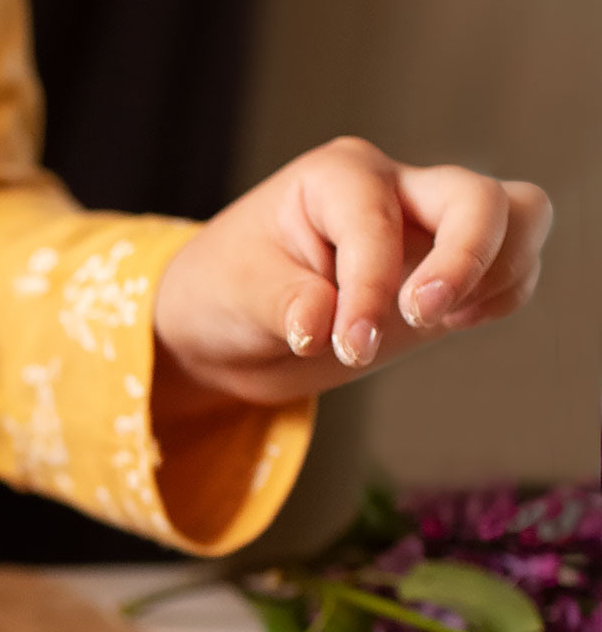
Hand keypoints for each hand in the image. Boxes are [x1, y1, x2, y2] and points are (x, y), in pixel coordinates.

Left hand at [154, 136, 552, 402]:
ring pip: (516, 216)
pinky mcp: (446, 270)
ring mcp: (427, 226)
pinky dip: (505, 292)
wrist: (228, 327)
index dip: (370, 290)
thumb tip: (324, 322)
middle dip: (464, 261)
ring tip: (438, 319)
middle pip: (478, 198)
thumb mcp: (235, 296)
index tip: (348, 345)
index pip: (376, 226)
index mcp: (336, 177)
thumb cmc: (224, 293)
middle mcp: (394, 187)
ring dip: (497, 271)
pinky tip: (454, 322)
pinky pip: (513, 264)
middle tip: (418, 318)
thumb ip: (284, 305)